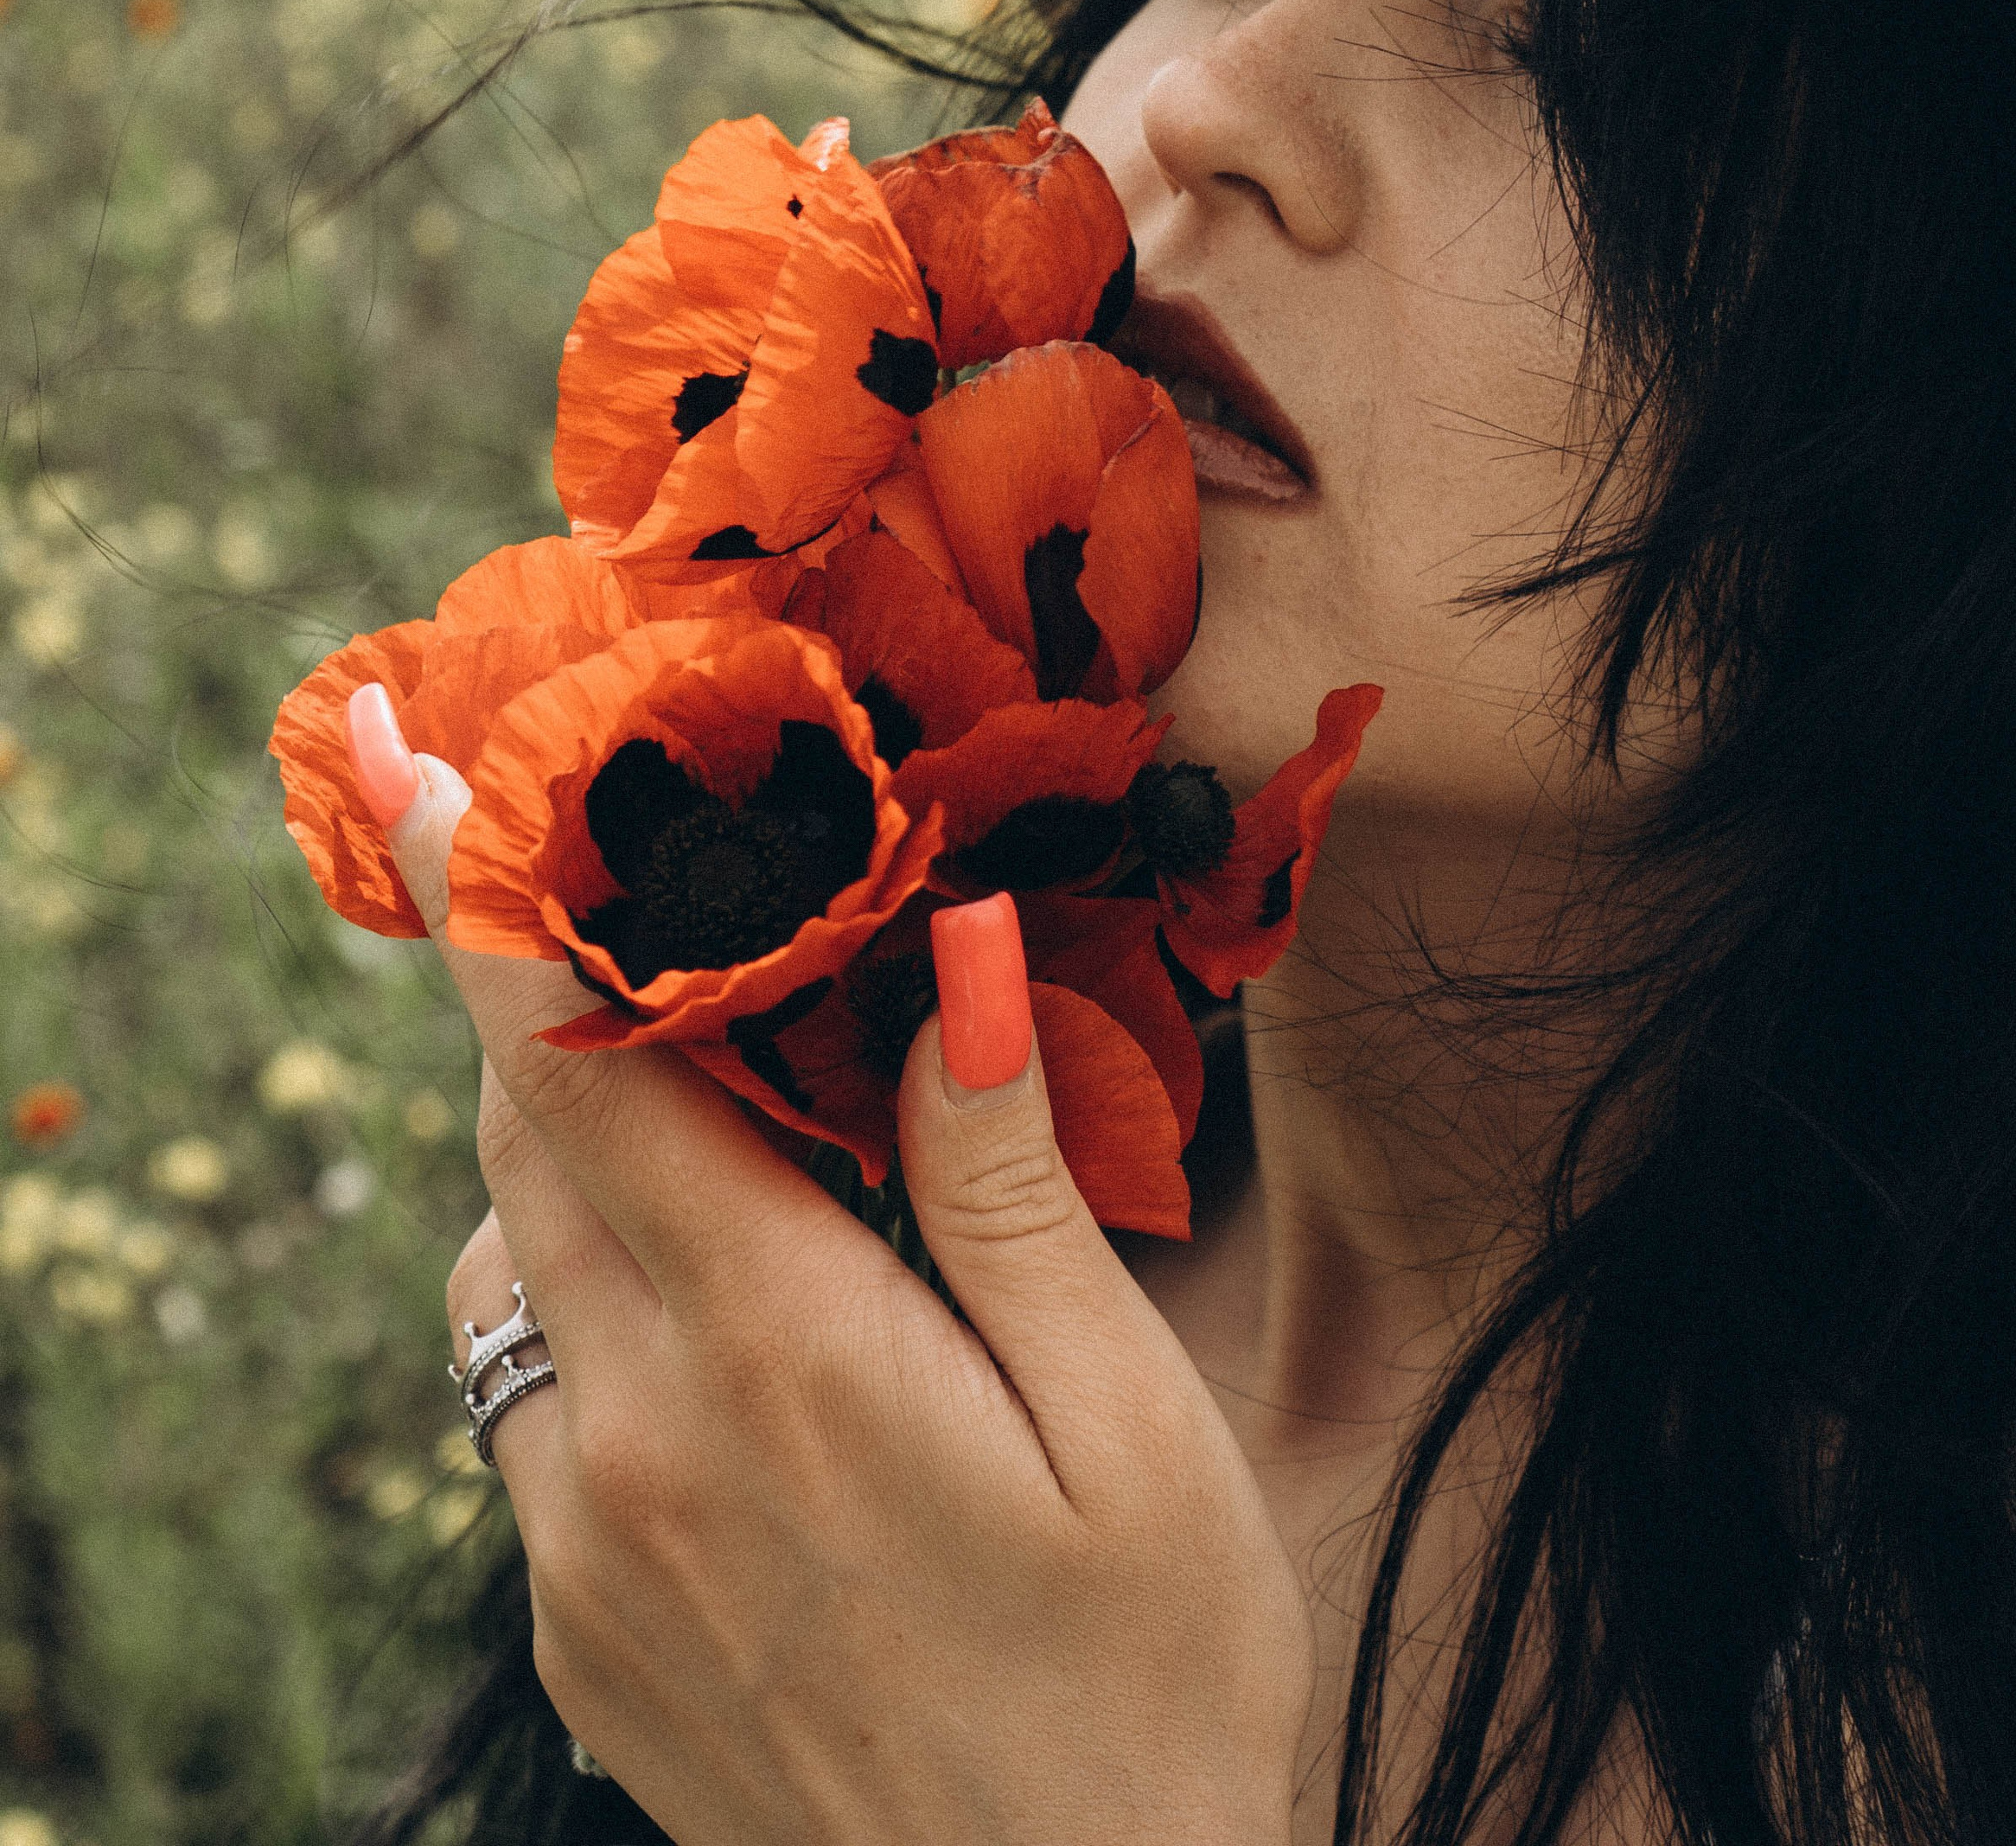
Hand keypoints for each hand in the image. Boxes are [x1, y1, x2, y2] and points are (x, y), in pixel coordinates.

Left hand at [390, 755, 1311, 1845]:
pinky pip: (537, 1413)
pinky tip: (747, 1341)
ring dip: (574, 1163)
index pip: (575, 1071)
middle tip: (624, 889)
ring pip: (508, 1274)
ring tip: (729, 1130)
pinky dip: (595, 1313)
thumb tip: (954, 952)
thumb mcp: (1133, 1430)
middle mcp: (635, 1452)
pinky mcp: (581, 1646)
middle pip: (524, 1147)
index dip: (487, 900)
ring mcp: (586, 1563)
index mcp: (779, 1359)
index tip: (411, 762)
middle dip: (552, 999)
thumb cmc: (1153, 1704)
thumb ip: (1011, 1185)